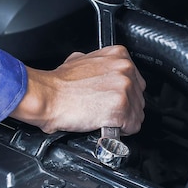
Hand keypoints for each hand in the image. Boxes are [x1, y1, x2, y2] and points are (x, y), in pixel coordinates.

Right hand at [10, 45, 145, 134]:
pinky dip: (121, 132)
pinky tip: (107, 125)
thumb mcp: (81, 60)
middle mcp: (125, 69)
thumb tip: (101, 72)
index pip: (136, 81)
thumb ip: (99, 65)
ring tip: (105, 119)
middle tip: (106, 111)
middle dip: (126, 108)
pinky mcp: (121, 107)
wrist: (48, 95)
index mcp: (119, 55)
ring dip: (124, 121)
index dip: (125, 95)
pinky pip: (133, 126)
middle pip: (139, 98)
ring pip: (138, 113)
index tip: (113, 100)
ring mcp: (125, 87)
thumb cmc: (59, 83)